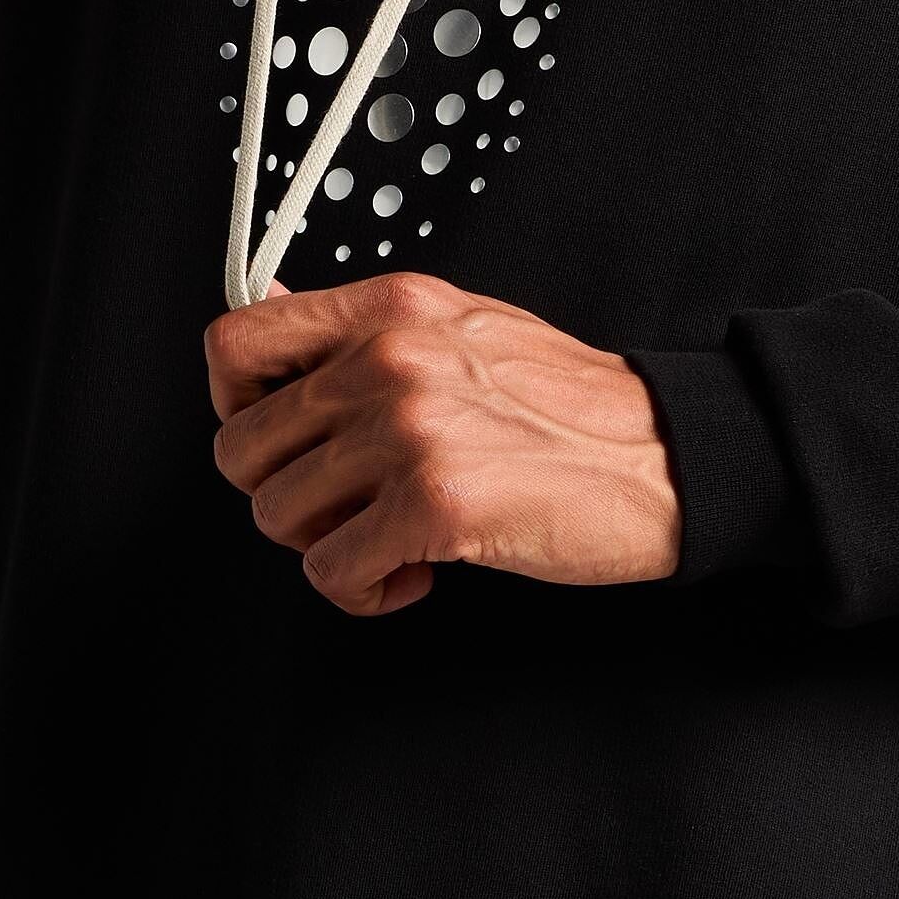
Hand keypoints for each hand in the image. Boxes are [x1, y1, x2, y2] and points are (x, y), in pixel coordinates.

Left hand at [205, 272, 680, 614]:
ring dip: (328, 547)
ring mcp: (410, 430)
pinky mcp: (435, 505)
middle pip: (242, 448)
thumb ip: (364, 329)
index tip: (272, 437)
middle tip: (346, 504)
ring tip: (390, 537)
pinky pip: (333, 573)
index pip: (235, 344)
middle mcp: (390, 359)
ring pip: (278, 516)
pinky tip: (413, 572)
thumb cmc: (571, 406)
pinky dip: (364, 591)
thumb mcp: (460, 328)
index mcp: (391, 308)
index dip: (232, 406)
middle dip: (287, 495)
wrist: (666, 457)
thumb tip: (268, 317)